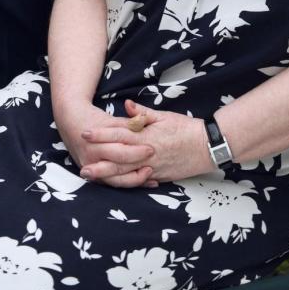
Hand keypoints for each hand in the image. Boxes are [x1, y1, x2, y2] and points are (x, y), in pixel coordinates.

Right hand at [55, 100, 157, 187]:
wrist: (71, 123)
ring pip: (115, 180)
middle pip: (117, 167)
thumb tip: (143, 122)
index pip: (119, 150)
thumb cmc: (94, 119)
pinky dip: (128, 183)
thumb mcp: (110, 119)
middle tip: (153, 165)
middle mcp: (92, 158)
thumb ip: (127, 123)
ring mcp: (91, 169)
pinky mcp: (93, 176)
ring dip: (133, 180)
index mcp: (96, 142)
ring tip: (151, 178)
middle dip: (136, 167)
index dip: (136, 151)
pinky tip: (143, 182)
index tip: (152, 149)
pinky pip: (112, 183)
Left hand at [79, 99, 211, 185]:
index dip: (101, 134)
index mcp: (147, 136)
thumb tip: (125, 105)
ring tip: (90, 175)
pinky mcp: (158, 176)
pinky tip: (112, 183)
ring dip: (106, 174)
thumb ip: (143, 113)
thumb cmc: (186, 128)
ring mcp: (152, 167)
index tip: (85, 132)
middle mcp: (147, 153)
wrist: (207, 146)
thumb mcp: (164, 116)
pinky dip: (124, 182)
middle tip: (81, 162)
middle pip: (118, 158)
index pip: (119, 134)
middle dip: (98, 160)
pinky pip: (138, 181)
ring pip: (125, 173)